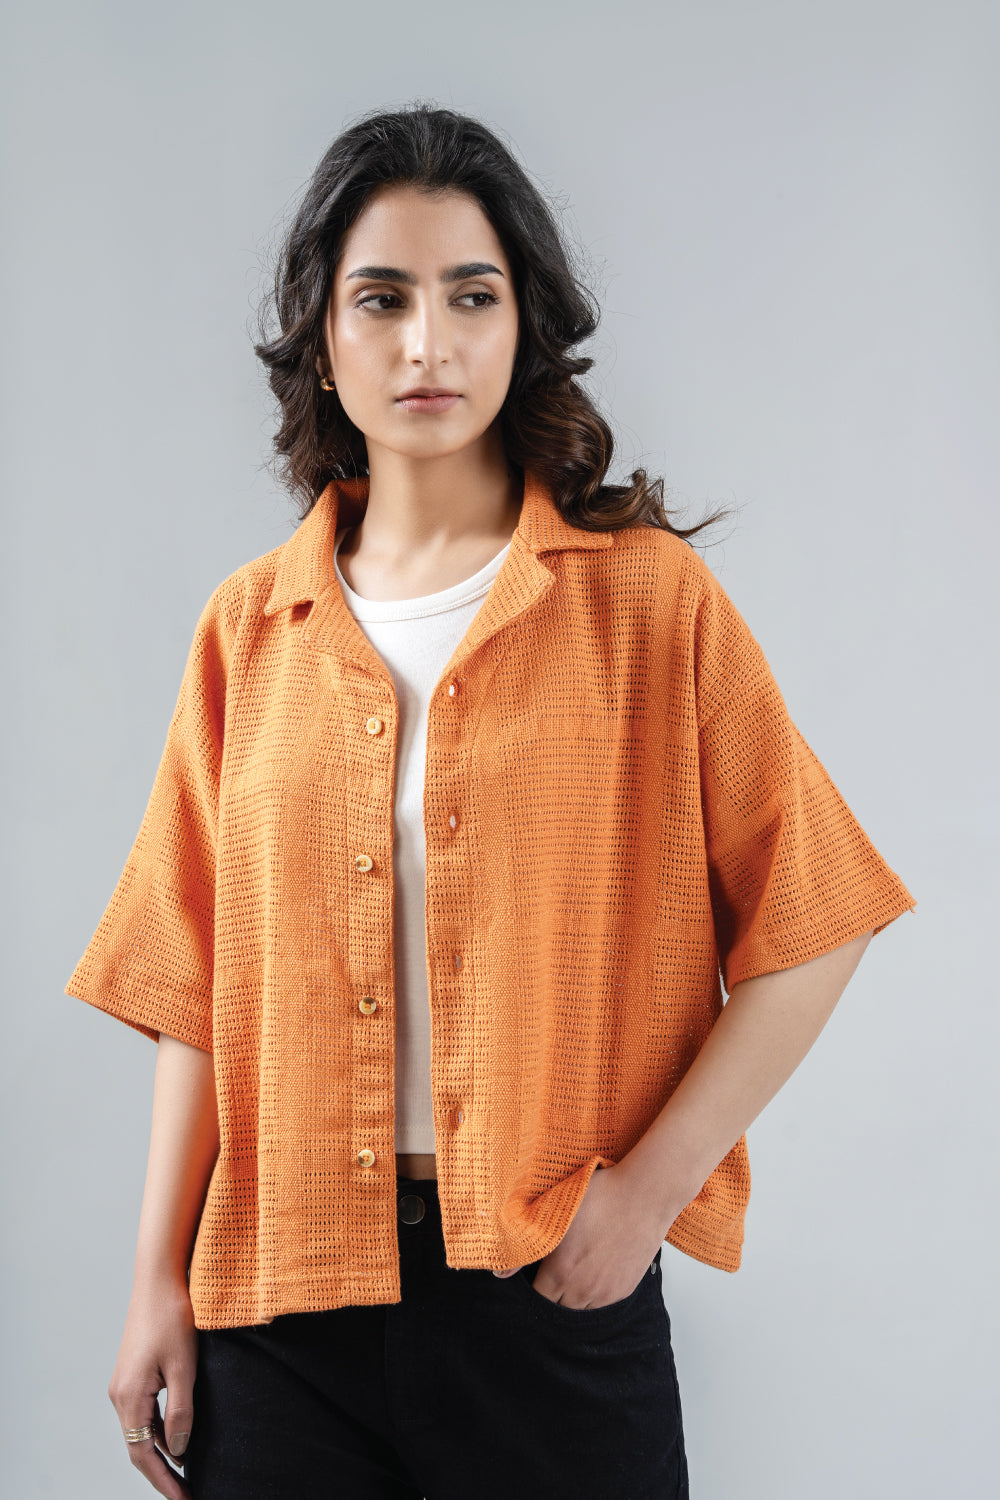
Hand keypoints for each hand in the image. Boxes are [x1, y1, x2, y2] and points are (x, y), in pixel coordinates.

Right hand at [107, 1278, 197, 1497]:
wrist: (159, 1279)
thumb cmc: (173, 1317)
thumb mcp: (184, 1367)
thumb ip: (181, 1412)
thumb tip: (179, 1451)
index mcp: (130, 1397)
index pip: (143, 1455)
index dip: (163, 1481)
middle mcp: (120, 1395)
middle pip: (139, 1447)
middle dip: (162, 1473)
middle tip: (187, 1492)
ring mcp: (124, 1384)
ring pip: (142, 1430)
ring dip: (163, 1450)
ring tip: (188, 1471)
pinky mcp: (133, 1373)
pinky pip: (145, 1412)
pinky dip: (161, 1429)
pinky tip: (180, 1437)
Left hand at [493, 1162, 673, 1308]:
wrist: (644, 1194)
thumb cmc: (600, 1195)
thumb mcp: (556, 1210)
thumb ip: (526, 1244)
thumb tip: (498, 1273)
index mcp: (560, 1273)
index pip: (536, 1298)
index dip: (532, 1285)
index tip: (534, 1270)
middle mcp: (582, 1290)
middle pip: (557, 1306)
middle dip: (552, 1291)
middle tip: (555, 1268)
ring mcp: (606, 1293)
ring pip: (580, 1307)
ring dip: (574, 1294)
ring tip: (576, 1267)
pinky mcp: (625, 1289)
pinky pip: (602, 1302)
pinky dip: (594, 1291)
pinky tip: (595, 1267)